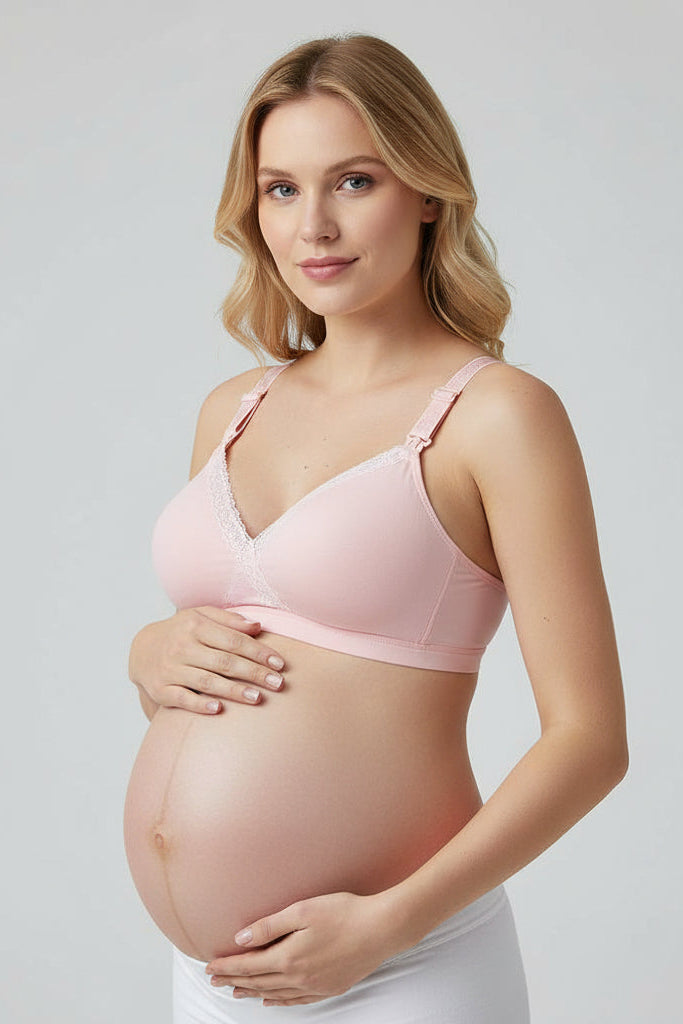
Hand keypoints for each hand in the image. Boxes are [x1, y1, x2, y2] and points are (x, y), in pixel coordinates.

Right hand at [128, 607, 285, 714]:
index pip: (233, 640)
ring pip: (207, 681)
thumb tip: (257, 626)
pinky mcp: (161, 690)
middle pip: (224, 662)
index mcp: (195, 626)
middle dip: (254, 673)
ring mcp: (170, 669)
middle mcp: (182, 647)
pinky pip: (182, 698)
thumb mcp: (200, 616)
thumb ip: (229, 620)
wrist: (141, 650)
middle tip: (278, 683)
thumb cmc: (181, 632)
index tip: (279, 663)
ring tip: (258, 698)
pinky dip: (199, 705)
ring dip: (234, 690)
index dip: (258, 652)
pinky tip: (218, 709)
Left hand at [204, 891, 399, 1006]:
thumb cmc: (344, 913)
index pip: (248, 966)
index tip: (209, 966)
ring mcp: (315, 986)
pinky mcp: (330, 988)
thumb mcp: (303, 910)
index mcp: (289, 957)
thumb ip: (270, 926)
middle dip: (234, 980)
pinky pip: (296, 1001)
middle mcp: (299, 977)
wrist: (382, 929)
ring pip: (275, 994)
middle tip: (214, 980)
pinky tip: (271, 1000)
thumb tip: (241, 939)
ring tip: (236, 991)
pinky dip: (279, 1001)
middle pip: (258, 982)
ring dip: (252, 992)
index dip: (227, 966)